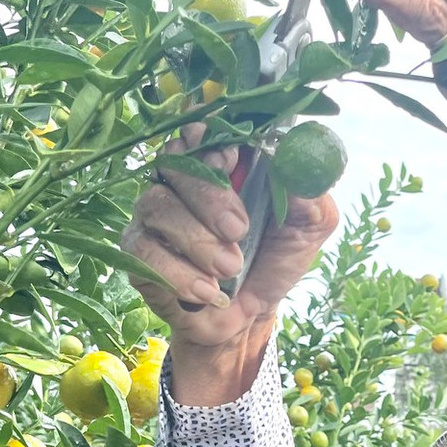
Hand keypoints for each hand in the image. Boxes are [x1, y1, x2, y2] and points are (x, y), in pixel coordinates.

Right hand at [123, 123, 338, 404]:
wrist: (249, 317)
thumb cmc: (274, 259)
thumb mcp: (308, 226)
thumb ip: (307, 190)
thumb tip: (298, 157)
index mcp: (221, 162)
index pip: (202, 130)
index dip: (211, 140)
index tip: (230, 162)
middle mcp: (181, 181)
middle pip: (174, 162)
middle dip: (208, 197)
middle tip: (237, 230)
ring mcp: (155, 215)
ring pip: (156, 206)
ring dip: (196, 241)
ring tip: (229, 269)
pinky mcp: (138, 252)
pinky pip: (143, 251)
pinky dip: (177, 274)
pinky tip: (207, 292)